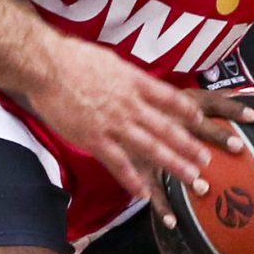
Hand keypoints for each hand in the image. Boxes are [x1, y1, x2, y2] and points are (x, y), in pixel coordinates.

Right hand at [27, 44, 246, 218]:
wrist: (47, 66)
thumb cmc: (74, 59)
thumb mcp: (111, 61)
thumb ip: (128, 76)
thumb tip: (138, 81)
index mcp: (135, 83)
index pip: (170, 98)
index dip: (186, 111)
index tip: (199, 120)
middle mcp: (130, 105)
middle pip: (167, 128)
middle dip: (189, 146)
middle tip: (206, 160)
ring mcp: (114, 124)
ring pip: (150, 148)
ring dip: (173, 164)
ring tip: (191, 178)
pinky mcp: (95, 139)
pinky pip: (119, 164)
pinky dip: (132, 181)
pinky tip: (144, 194)